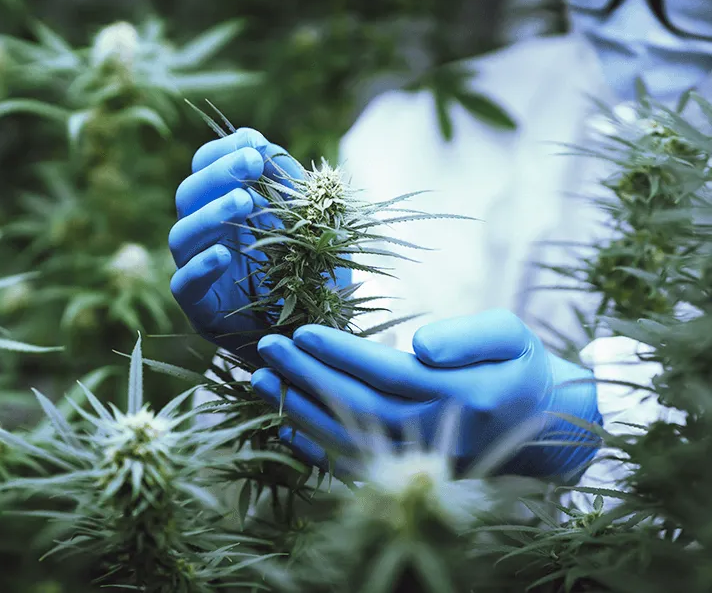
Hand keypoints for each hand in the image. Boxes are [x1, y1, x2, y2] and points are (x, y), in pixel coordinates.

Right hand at [168, 128, 303, 362]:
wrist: (320, 338)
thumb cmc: (318, 278)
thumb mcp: (314, 224)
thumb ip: (290, 185)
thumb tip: (262, 144)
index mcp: (227, 209)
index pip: (205, 168)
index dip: (222, 151)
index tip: (254, 144)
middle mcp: (207, 237)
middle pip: (188, 194)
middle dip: (219, 172)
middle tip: (252, 163)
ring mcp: (199, 272)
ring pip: (181, 235)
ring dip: (210, 212)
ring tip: (246, 201)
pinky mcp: (200, 309)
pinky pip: (184, 284)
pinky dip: (200, 266)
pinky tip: (224, 255)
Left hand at [250, 309, 602, 481]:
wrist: (544, 426)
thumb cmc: (519, 367)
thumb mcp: (511, 336)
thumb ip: (468, 337)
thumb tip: (419, 345)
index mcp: (462, 396)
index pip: (388, 373)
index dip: (342, 354)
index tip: (301, 333)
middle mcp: (436, 433)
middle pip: (357, 405)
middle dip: (307, 375)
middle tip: (266, 348)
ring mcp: (420, 458)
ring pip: (348, 437)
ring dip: (299, 409)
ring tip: (260, 379)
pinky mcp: (410, 471)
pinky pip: (355, 464)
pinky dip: (316, 448)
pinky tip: (284, 424)